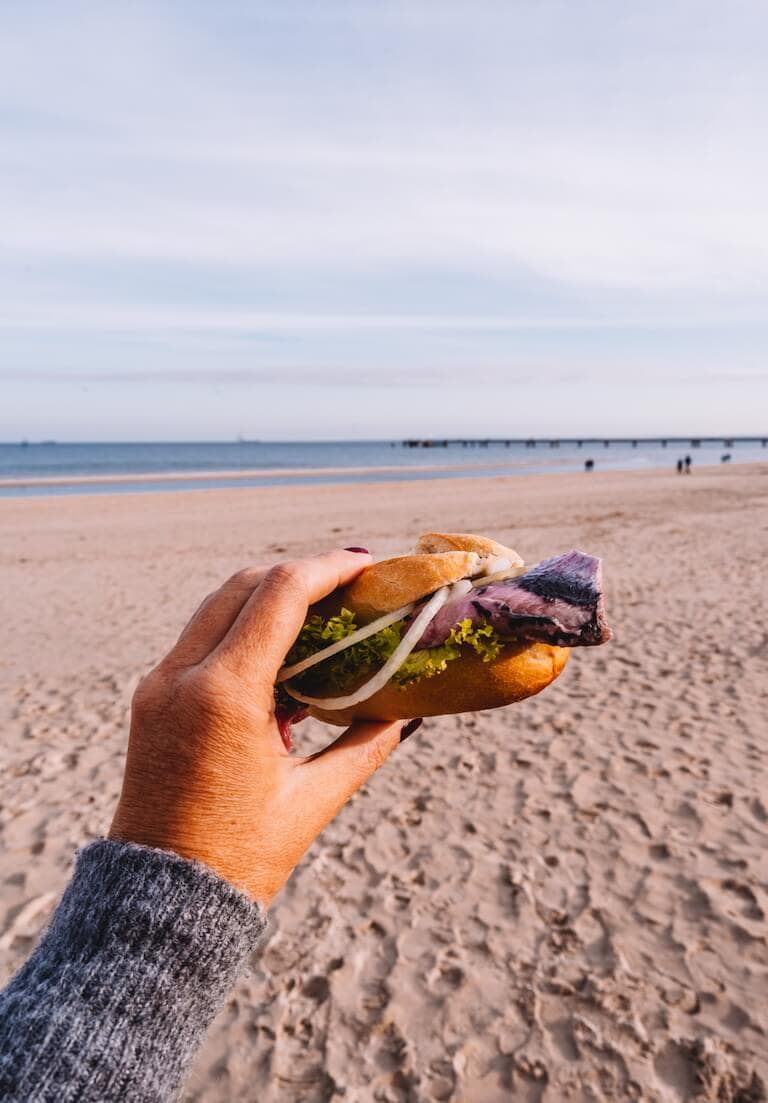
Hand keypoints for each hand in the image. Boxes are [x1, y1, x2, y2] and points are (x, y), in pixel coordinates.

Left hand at [109, 549, 401, 903]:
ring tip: (323, 612)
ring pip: (217, 606)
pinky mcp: (151, 698)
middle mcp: (181, 675)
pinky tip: (283, 652)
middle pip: (244, 585)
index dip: (328, 568)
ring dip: (269, 597)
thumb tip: (411, 711)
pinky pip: (200, 639)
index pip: (279, 594)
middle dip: (300, 574)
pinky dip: (242, 628)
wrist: (158, 902)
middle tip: (350, 585)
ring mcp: (158, 684)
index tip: (367, 564)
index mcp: (223, 694)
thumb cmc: (241, 860)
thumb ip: (366, 745)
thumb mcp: (313, 800)